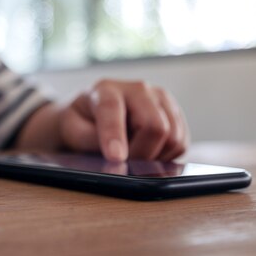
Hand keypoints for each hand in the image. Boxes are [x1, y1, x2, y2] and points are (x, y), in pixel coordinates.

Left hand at [58, 80, 187, 160]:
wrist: (94, 113)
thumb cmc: (81, 122)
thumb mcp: (73, 130)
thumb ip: (91, 141)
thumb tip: (117, 158)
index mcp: (107, 90)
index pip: (112, 109)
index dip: (115, 136)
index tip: (115, 157)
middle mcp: (139, 89)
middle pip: (155, 126)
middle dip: (142, 154)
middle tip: (127, 165)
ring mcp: (162, 99)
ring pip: (173, 137)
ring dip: (156, 157)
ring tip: (136, 157)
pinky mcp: (175, 114)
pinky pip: (182, 143)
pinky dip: (168, 157)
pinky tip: (150, 153)